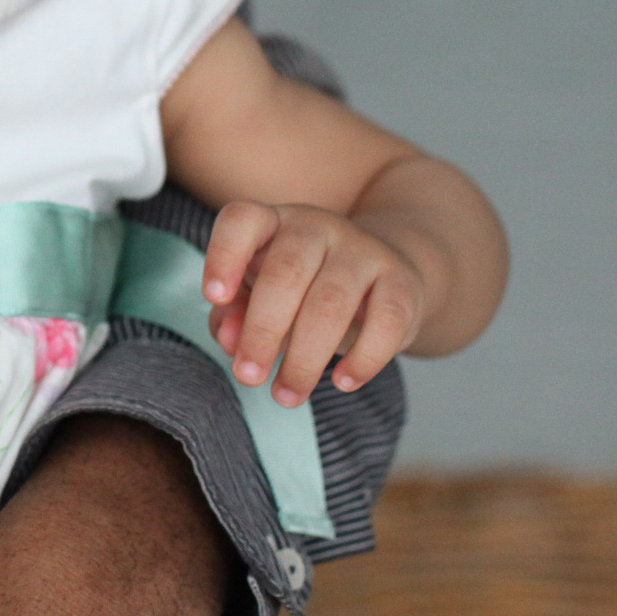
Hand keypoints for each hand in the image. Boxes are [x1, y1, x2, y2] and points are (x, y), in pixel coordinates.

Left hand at [203, 200, 425, 406]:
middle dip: (262, 331)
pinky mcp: (402, 281)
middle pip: (286, 273)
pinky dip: (364, 357)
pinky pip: (387, 320)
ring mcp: (362, 250)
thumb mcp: (259, 295)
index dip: (224, 255)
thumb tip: (228, 340)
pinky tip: (343, 383)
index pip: (243, 220)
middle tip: (248, 377)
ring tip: (287, 395)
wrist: (381, 277)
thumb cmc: (301, 290)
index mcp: (272, 223)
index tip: (214, 297)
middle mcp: (316, 227)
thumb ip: (233, 314)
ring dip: (305, 357)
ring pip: (332, 302)